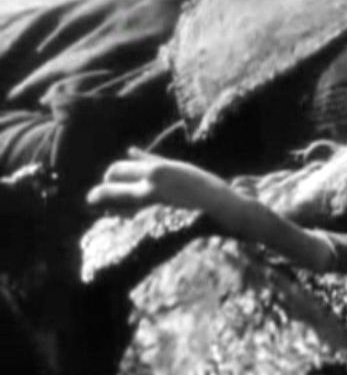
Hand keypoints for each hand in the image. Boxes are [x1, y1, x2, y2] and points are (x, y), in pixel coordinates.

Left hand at [86, 147, 228, 211]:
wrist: (221, 210)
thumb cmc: (201, 185)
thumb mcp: (176, 167)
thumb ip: (150, 159)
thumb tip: (129, 150)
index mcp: (155, 172)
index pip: (115, 171)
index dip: (111, 175)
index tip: (111, 178)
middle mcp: (149, 190)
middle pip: (108, 191)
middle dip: (100, 194)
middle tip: (97, 198)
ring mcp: (149, 209)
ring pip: (114, 208)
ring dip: (110, 207)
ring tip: (112, 208)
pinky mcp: (151, 225)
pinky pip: (126, 220)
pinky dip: (122, 218)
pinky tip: (127, 218)